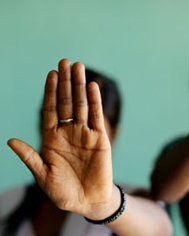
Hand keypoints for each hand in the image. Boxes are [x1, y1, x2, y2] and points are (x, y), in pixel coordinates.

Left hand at [8, 59, 118, 219]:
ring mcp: (85, 133)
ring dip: (80, 86)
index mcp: (52, 139)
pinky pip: (96, 117)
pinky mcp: (99, 139)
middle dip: (65, 82)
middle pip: (66, 102)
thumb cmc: (63, 191)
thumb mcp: (42, 175)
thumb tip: (10, 140)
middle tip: (65, 61)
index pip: (50, 110)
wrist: (87, 201)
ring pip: (81, 104)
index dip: (50, 92)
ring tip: (78, 66)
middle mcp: (68, 132)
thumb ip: (30, 157)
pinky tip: (92, 87)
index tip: (50, 74)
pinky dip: (94, 102)